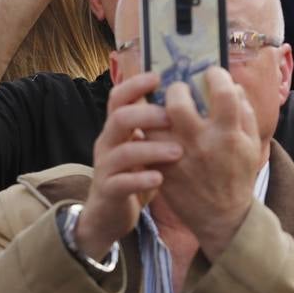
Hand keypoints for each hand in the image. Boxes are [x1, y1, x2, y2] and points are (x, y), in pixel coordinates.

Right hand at [75, 73, 180, 259]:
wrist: (108, 215)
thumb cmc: (134, 175)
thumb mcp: (141, 146)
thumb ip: (155, 128)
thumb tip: (188, 101)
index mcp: (116, 128)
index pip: (119, 97)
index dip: (135, 84)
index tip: (158, 77)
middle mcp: (107, 143)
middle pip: (119, 117)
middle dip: (147, 114)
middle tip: (174, 117)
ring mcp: (105, 167)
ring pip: (123, 151)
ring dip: (152, 148)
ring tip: (178, 151)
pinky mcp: (109, 191)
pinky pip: (122, 182)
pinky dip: (142, 179)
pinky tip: (161, 179)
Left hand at [147, 68, 262, 258]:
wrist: (222, 217)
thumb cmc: (237, 175)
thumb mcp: (251, 144)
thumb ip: (245, 113)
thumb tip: (233, 86)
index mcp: (228, 134)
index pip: (223, 92)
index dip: (216, 76)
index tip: (211, 74)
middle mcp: (201, 143)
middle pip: (176, 103)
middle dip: (176, 89)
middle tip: (179, 90)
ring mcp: (178, 157)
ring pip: (153, 122)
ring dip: (156, 110)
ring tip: (163, 109)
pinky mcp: (162, 169)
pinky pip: (146, 141)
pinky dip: (150, 131)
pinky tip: (157, 128)